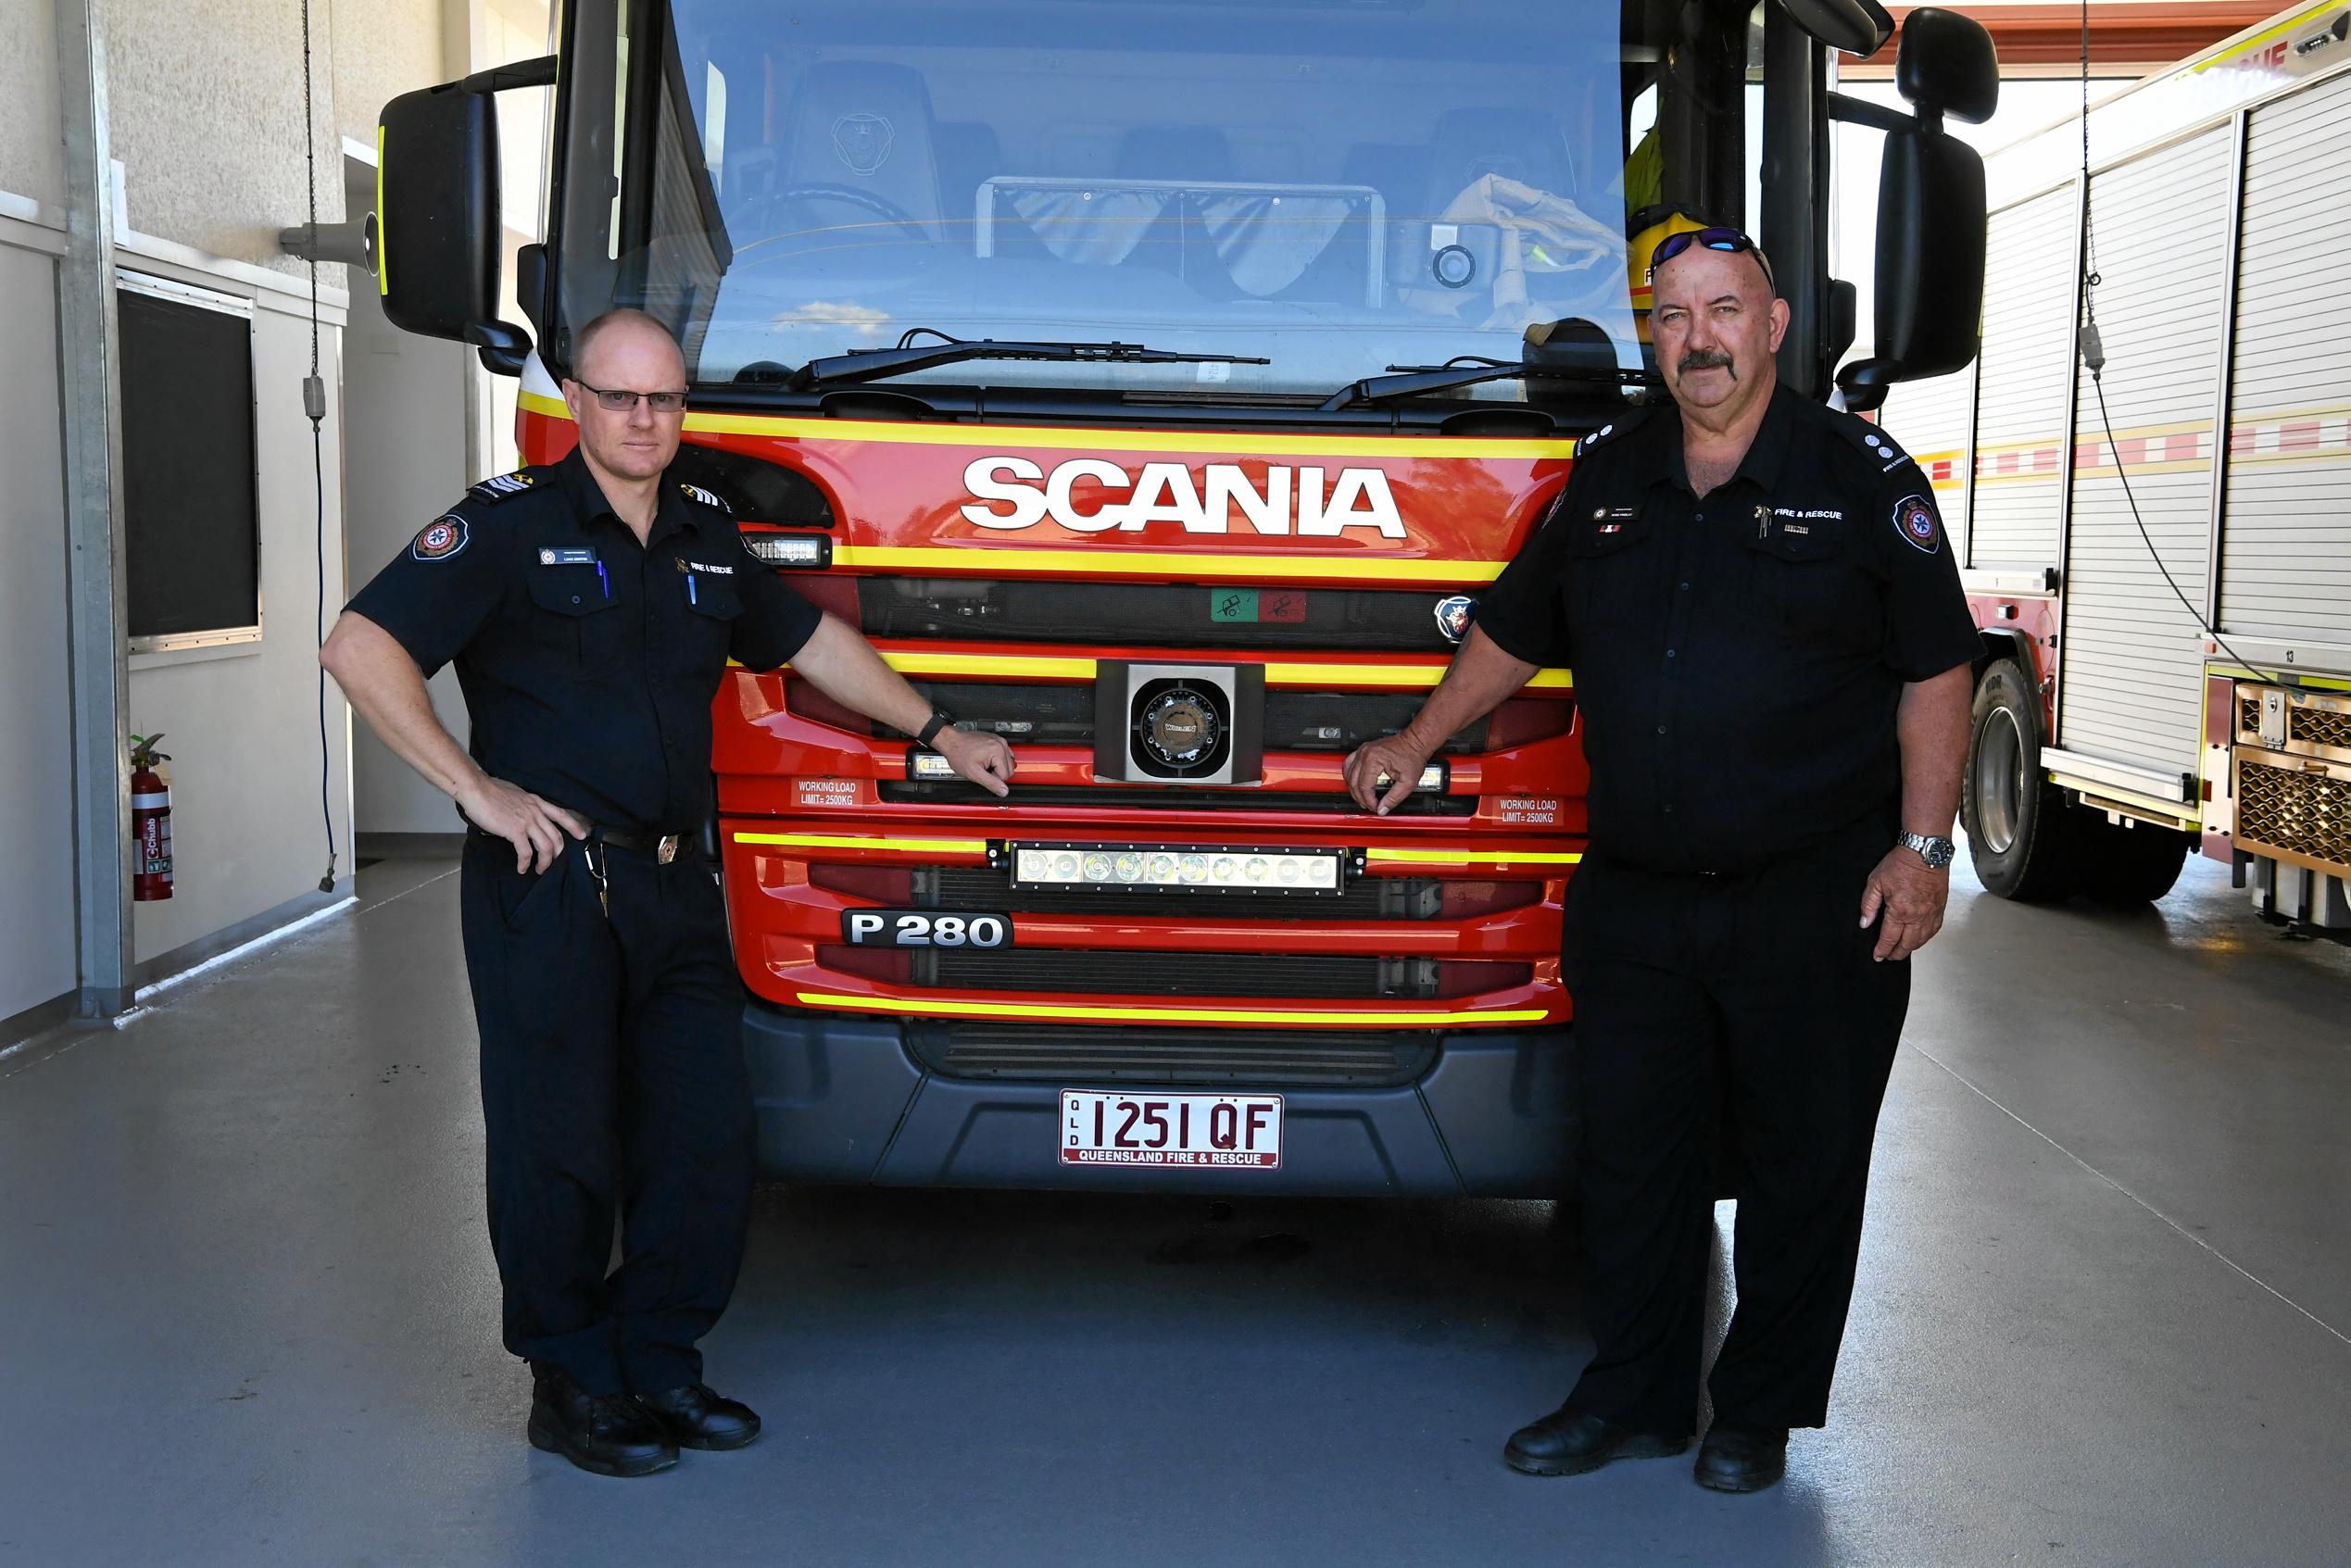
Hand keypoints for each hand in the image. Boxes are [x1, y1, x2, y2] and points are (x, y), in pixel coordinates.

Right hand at [456, 774, 587, 871]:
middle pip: (557, 836)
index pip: (561, 814)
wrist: (477, 789)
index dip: (573, 826)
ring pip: (546, 846)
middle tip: (554, 863)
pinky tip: (522, 868)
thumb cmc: (490, 791)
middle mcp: (535, 811)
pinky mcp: (515, 830)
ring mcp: (527, 821)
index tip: (581, 836)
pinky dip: (525, 863)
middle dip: (558, 853)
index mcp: (536, 802)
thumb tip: (523, 814)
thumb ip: (525, 805)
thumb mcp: (516, 794)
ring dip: (545, 862)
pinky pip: (526, 852)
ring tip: (540, 870)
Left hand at [937, 727, 1015, 797]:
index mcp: (998, 751)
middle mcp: (1001, 744)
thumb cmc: (959, 754)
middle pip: (1009, 769)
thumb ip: (991, 783)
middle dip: (996, 773)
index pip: (1005, 776)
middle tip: (982, 769)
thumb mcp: (974, 773)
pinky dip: (997, 760)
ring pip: (1008, 763)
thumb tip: (1004, 791)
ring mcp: (999, 741)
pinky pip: (1004, 755)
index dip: (993, 779)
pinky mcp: (996, 741)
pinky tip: (987, 760)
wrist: (951, 741)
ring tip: (983, 764)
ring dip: (997, 767)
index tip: (982, 773)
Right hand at [1343, 733, 1434, 815]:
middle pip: (1353, 782)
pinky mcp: (1363, 750)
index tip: (1376, 807)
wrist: (1415, 742)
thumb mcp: (1408, 782)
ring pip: (1347, 774)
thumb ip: (1394, 798)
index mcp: (1373, 760)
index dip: (1369, 801)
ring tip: (1362, 798)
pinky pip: (1349, 765)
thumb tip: (1382, 809)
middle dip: (1361, 798)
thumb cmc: (1412, 756)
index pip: (1364, 787)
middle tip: (1369, 806)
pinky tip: (1354, 783)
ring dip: (1353, 789)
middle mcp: (1365, 754)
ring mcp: (1362, 751)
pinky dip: (1350, 776)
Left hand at [1858, 846, 1949, 961]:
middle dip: (1896, 954)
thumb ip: (1869, 905)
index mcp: (1900, 911)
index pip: (1889, 938)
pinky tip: (1919, 938)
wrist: (1925, 852)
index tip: (1878, 956)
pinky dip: (1925, 938)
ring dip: (1911, 948)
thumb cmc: (1901, 864)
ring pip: (1922, 940)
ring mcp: (1931, 914)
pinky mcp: (1940, 909)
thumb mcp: (1875, 882)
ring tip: (1901, 950)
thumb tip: (1865, 923)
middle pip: (1907, 944)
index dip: (1882, 950)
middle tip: (1888, 956)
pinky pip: (1934, 930)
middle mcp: (1918, 916)